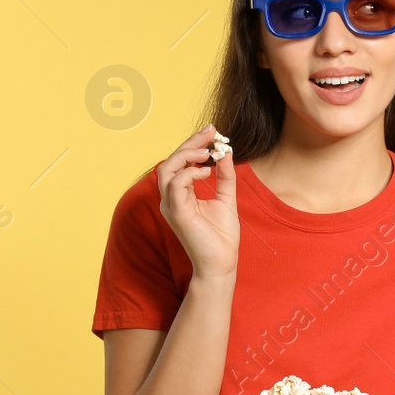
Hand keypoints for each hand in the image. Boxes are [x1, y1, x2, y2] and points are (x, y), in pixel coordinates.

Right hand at [157, 124, 236, 278]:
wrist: (221, 263)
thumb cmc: (221, 237)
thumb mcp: (226, 199)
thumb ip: (224, 176)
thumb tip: (225, 151)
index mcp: (180, 195)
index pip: (180, 163)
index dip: (194, 144)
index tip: (212, 131)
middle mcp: (171, 198)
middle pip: (171, 161)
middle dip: (190, 143)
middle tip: (211, 132)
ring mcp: (171, 205)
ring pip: (167, 169)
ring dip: (187, 155)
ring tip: (208, 152)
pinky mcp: (177, 213)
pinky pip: (175, 185)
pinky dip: (190, 173)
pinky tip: (208, 172)